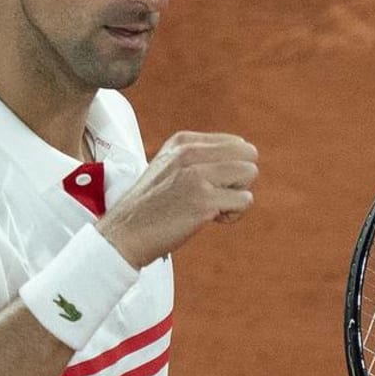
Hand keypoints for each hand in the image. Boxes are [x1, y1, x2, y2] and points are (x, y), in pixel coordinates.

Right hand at [97, 131, 257, 266]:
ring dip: (237, 196)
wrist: (124, 234)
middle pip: (248, 154)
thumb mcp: (170, 166)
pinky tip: (209, 219)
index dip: (230, 168)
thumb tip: (245, 159)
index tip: (208, 184)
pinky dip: (232, 215)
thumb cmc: (151, 207)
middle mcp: (190, 152)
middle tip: (216, 195)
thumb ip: (200, 157)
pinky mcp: (203, 200)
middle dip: (239, 178)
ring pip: (250, 173)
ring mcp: (196, 175)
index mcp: (183, 141)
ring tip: (211, 206)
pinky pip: (245, 200)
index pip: (236, 143)